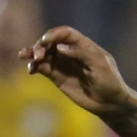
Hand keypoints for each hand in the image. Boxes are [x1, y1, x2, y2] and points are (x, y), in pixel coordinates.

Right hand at [21, 27, 135, 114]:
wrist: (110, 103)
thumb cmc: (110, 82)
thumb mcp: (100, 66)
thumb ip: (81, 54)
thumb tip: (59, 47)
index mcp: (84, 45)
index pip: (66, 33)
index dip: (54, 34)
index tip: (46, 40)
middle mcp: (71, 52)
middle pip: (51, 42)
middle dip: (41, 45)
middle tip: (37, 56)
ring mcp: (63, 64)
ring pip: (44, 53)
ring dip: (33, 53)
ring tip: (25, 57)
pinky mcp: (57, 76)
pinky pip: (42, 68)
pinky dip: (34, 67)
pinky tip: (31, 70)